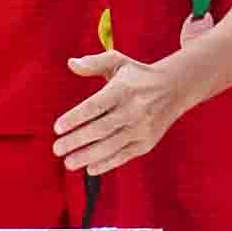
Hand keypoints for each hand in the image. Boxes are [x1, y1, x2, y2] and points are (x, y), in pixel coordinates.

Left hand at [50, 44, 188, 178]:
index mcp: (123, 89)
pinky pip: (124, 156)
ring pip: (111, 146)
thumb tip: (71, 63)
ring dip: (88, 156)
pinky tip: (89, 168)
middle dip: (76, 141)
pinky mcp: (146, 143)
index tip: (57, 128)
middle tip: (56, 148)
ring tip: (68, 162)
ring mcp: (141, 128)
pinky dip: (106, 164)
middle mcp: (134, 110)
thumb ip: (93, 63)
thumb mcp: (118, 62)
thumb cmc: (137, 76)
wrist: (175, 89)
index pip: (95, 106)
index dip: (75, 118)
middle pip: (100, 129)